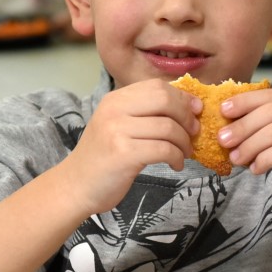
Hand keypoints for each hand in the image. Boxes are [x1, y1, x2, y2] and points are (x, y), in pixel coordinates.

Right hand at [57, 80, 199, 215]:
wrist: (76, 186)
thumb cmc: (103, 158)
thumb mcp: (119, 125)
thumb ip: (145, 113)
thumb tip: (189, 105)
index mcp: (115, 99)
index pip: (157, 86)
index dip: (182, 97)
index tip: (195, 111)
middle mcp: (114, 110)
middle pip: (165, 101)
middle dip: (187, 117)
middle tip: (194, 133)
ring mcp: (117, 131)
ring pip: (168, 127)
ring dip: (184, 142)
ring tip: (184, 153)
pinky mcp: (123, 154)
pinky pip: (164, 150)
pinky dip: (177, 158)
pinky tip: (176, 165)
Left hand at [219, 89, 271, 213]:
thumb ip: (266, 127)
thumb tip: (228, 123)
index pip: (271, 96)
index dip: (244, 101)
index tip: (222, 111)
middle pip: (270, 113)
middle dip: (242, 127)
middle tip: (222, 140)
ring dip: (249, 146)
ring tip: (236, 159)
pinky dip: (263, 160)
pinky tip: (255, 169)